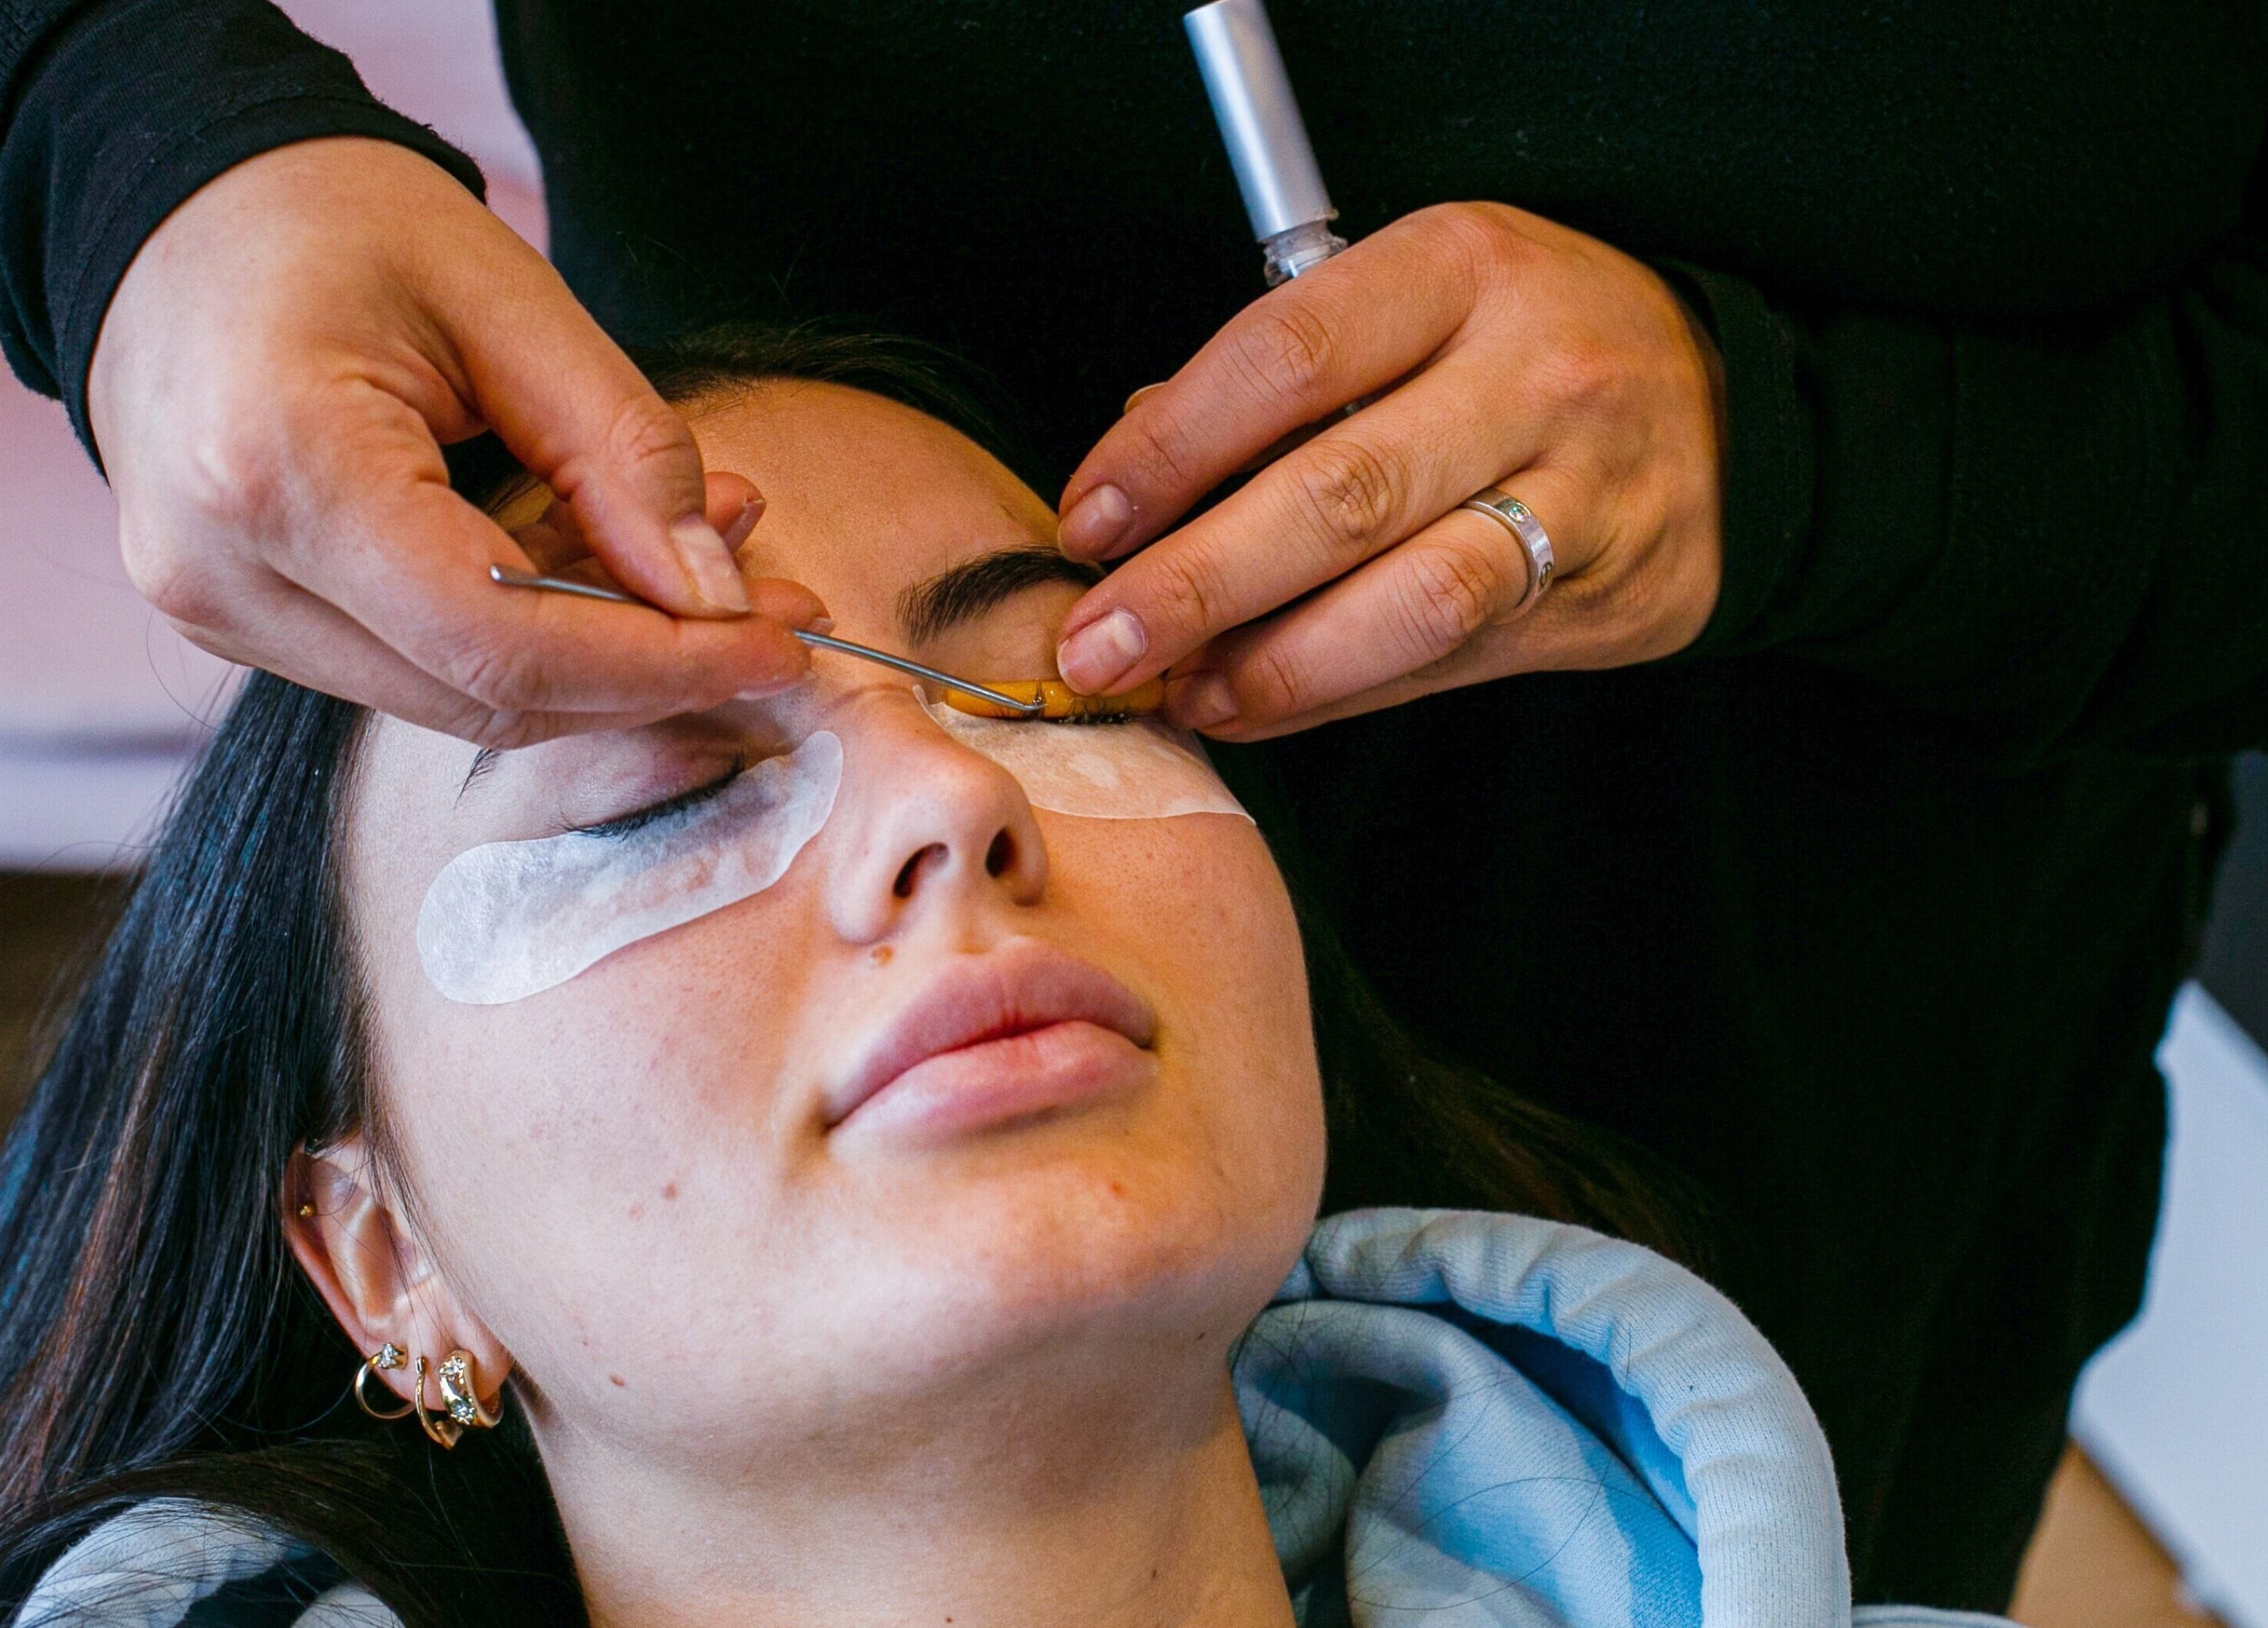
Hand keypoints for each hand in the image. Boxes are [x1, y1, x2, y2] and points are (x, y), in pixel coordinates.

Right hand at [89, 138, 825, 747]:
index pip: (500, 641)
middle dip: (650, 673)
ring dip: (604, 660)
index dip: (658, 666)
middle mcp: (223, 570)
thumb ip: (627, 457)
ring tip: (713, 573)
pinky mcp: (245, 619)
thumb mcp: (513, 301)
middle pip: (484, 694)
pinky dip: (534, 638)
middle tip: (774, 618)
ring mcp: (219, 609)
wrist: (187, 210)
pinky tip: (613, 566)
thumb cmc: (340, 222)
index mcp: (278, 468)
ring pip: (459, 698)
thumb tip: (718, 602)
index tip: (779, 647)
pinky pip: (421, 665)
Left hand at [1052, 201, 1723, 739]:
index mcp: (1460, 268)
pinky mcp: (1598, 593)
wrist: (1727, 413)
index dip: (1170, 452)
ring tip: (1176, 693)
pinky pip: (1445, 659)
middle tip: (1097, 644)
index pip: (1286, 357)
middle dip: (1195, 582)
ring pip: (1406, 596)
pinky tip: (1249, 707)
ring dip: (1269, 662)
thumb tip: (1136, 461)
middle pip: (1337, 492)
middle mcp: (1529, 372)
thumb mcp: (1417, 302)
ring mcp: (1579, 490)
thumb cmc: (1524, 347)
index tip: (1088, 521)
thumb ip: (1286, 375)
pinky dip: (1333, 694)